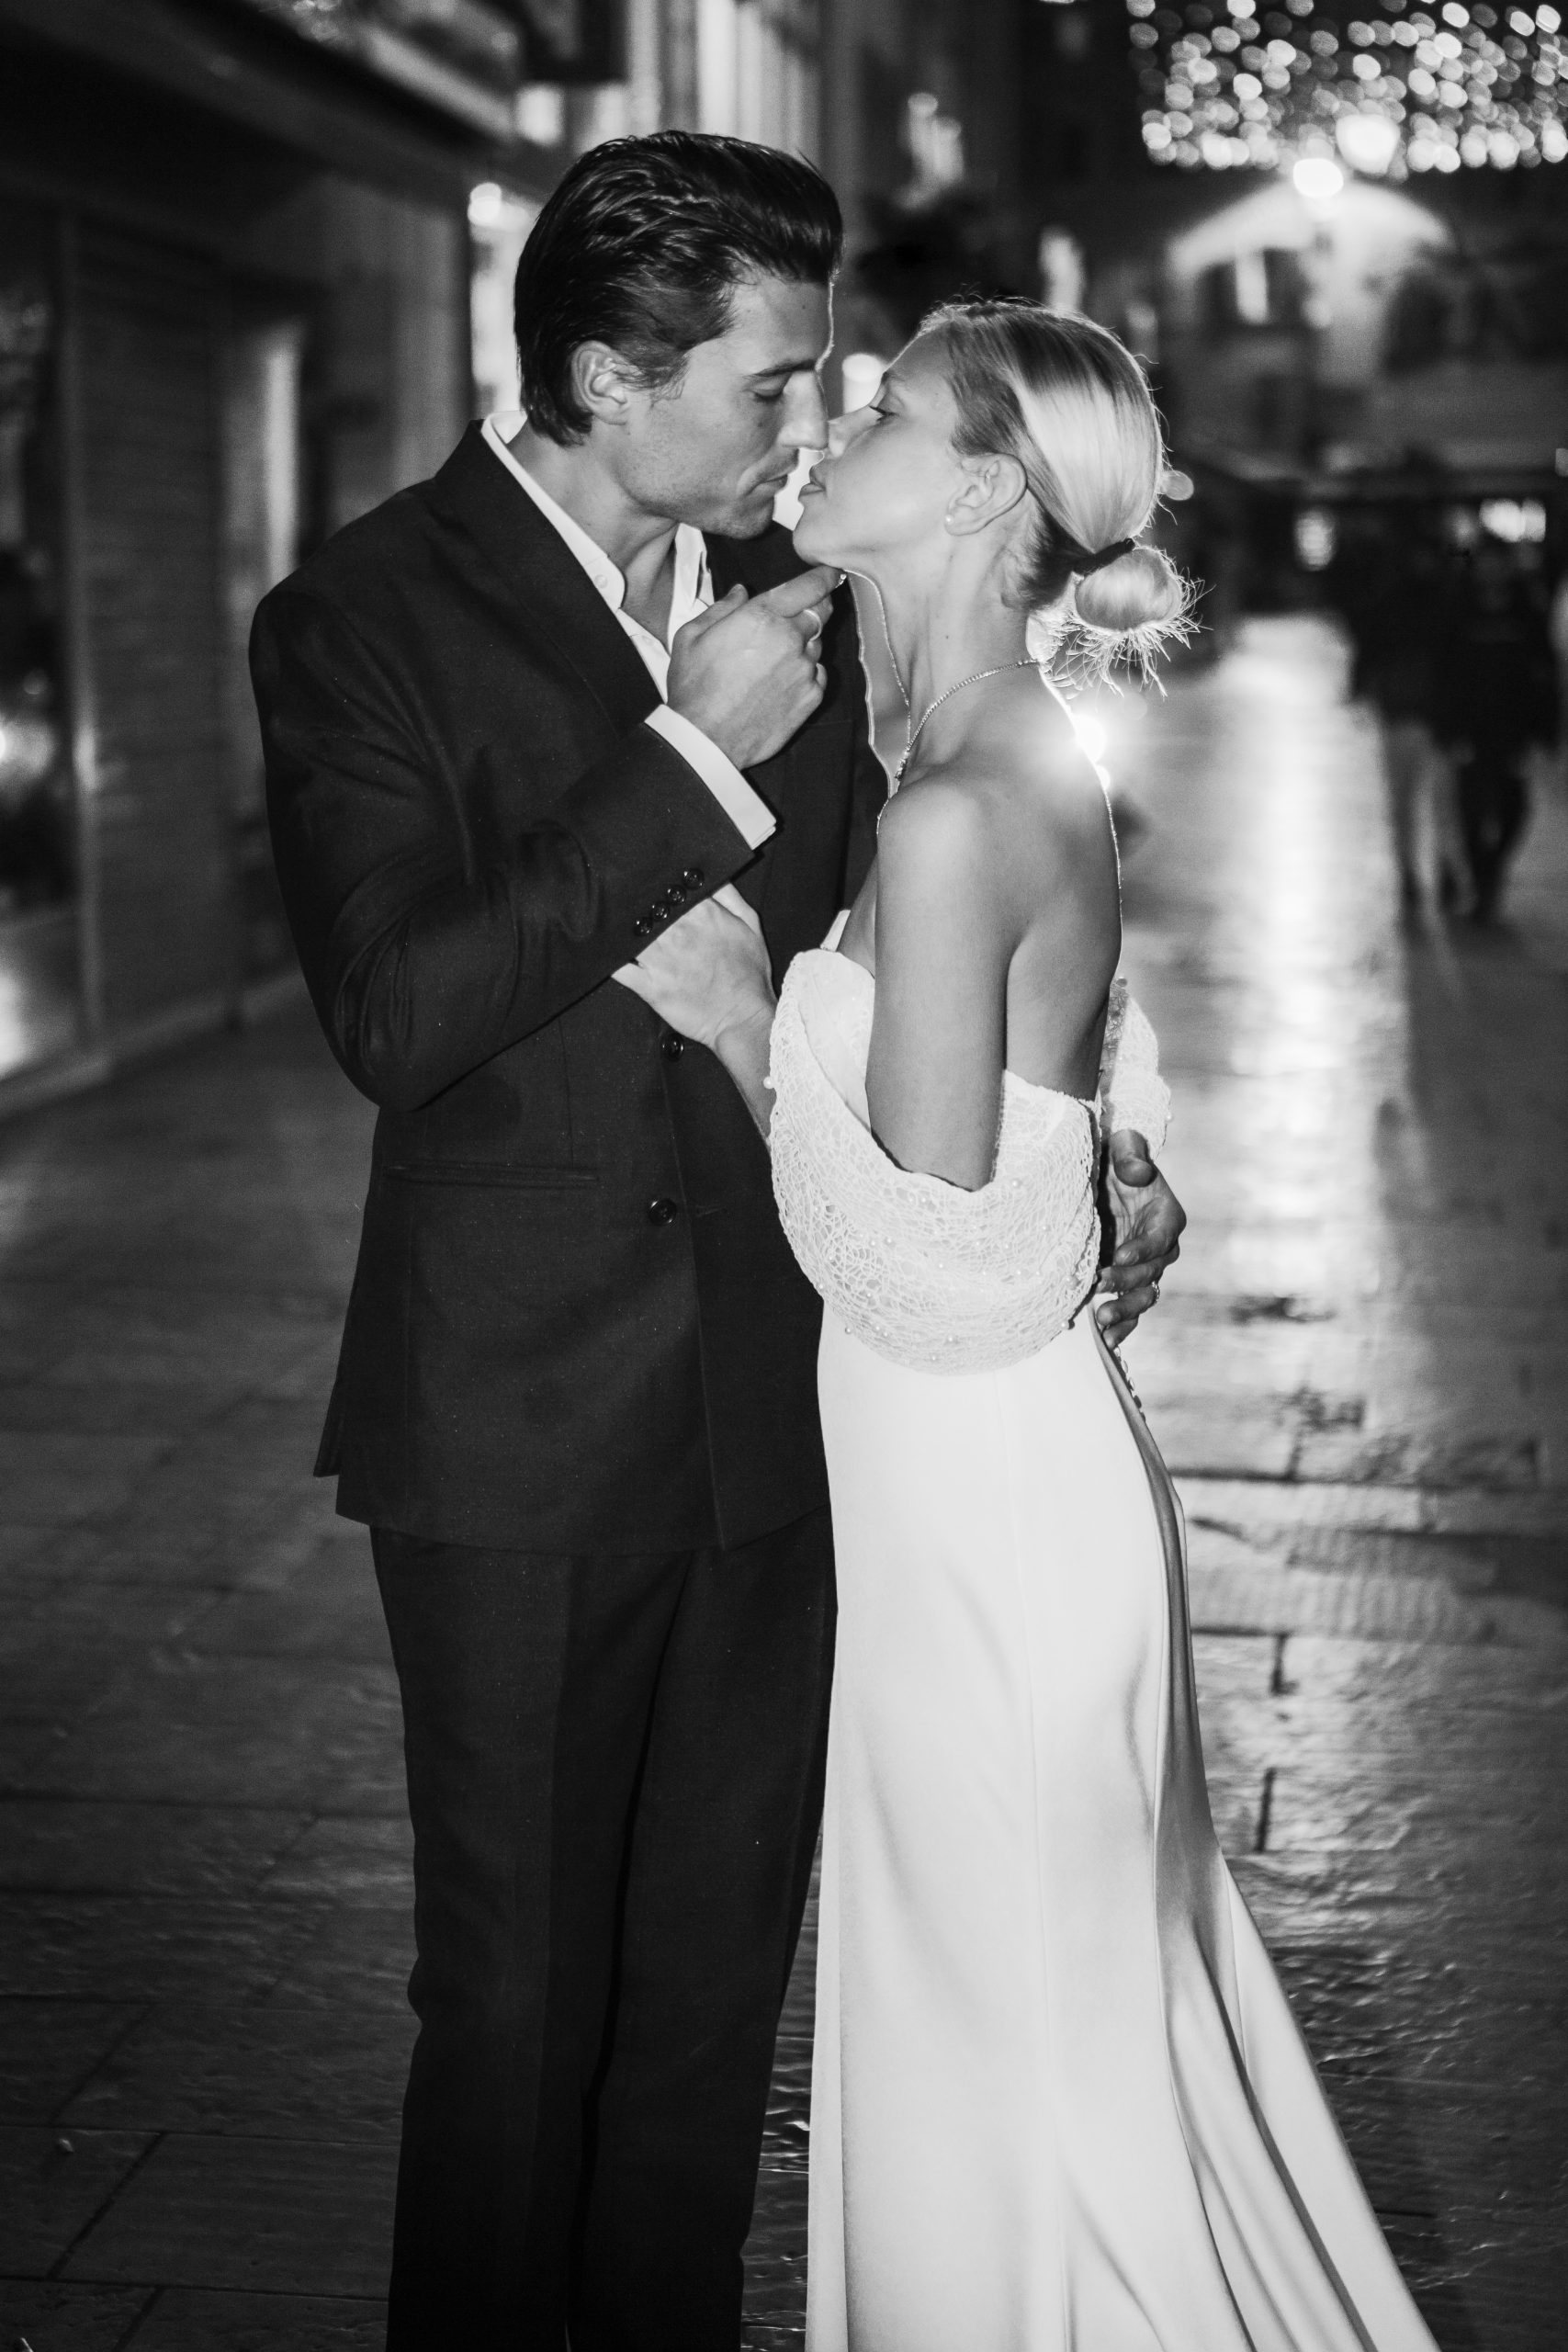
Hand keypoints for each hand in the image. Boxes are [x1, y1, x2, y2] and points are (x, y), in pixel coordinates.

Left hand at [612, 883, 774, 1057]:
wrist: (743, 1018)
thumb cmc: (749, 973)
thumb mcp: (750, 924)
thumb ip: (729, 895)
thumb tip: (709, 873)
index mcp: (702, 914)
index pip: (667, 888)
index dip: (654, 883)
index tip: (645, 881)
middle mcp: (677, 933)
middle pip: (644, 908)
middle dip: (633, 902)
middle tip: (622, 896)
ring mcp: (661, 961)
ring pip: (628, 933)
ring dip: (619, 927)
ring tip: (609, 919)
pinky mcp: (650, 987)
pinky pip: (619, 969)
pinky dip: (609, 959)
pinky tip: (604, 950)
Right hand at [667, 567, 840, 770]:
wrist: (706, 738)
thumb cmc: (694, 687)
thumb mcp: (691, 636)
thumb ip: (722, 608)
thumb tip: (741, 592)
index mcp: (761, 616)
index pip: (809, 586)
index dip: (825, 576)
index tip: (832, 573)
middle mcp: (789, 638)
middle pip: (820, 612)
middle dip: (815, 608)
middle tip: (800, 615)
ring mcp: (804, 669)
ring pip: (817, 644)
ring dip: (805, 644)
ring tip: (776, 660)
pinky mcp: (811, 696)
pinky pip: (818, 675)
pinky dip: (806, 673)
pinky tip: (781, 683)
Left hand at [1094, 1131, 1184, 1348]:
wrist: (1098, 1179)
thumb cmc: (1113, 1158)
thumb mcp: (1122, 1146)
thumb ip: (1131, 1155)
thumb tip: (1138, 1174)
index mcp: (1167, 1217)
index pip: (1160, 1238)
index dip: (1143, 1248)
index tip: (1120, 1254)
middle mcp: (1161, 1248)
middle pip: (1150, 1272)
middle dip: (1125, 1280)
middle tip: (1098, 1282)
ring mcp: (1144, 1269)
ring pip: (1143, 1297)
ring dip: (1123, 1310)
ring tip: (1100, 1319)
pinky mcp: (1126, 1284)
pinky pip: (1130, 1312)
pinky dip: (1121, 1328)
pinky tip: (1105, 1341)